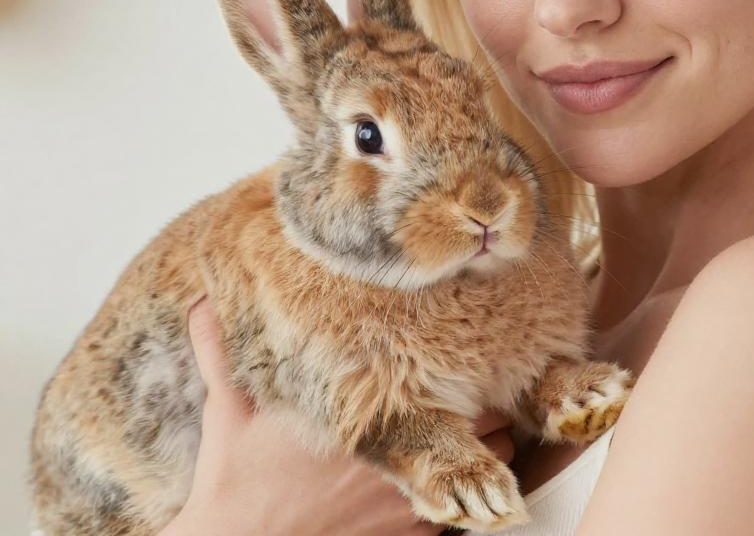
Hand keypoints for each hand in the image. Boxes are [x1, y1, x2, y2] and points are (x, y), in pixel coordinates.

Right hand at [159, 295, 515, 535]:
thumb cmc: (234, 481)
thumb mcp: (230, 409)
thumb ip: (220, 351)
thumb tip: (199, 302)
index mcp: (367, 418)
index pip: (456, 389)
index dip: (477, 377)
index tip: (476, 362)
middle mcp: (395, 461)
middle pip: (490, 428)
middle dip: (489, 410)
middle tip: (480, 394)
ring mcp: (404, 505)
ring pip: (489, 472)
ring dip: (487, 454)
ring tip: (472, 435)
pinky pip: (463, 517)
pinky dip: (464, 498)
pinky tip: (447, 481)